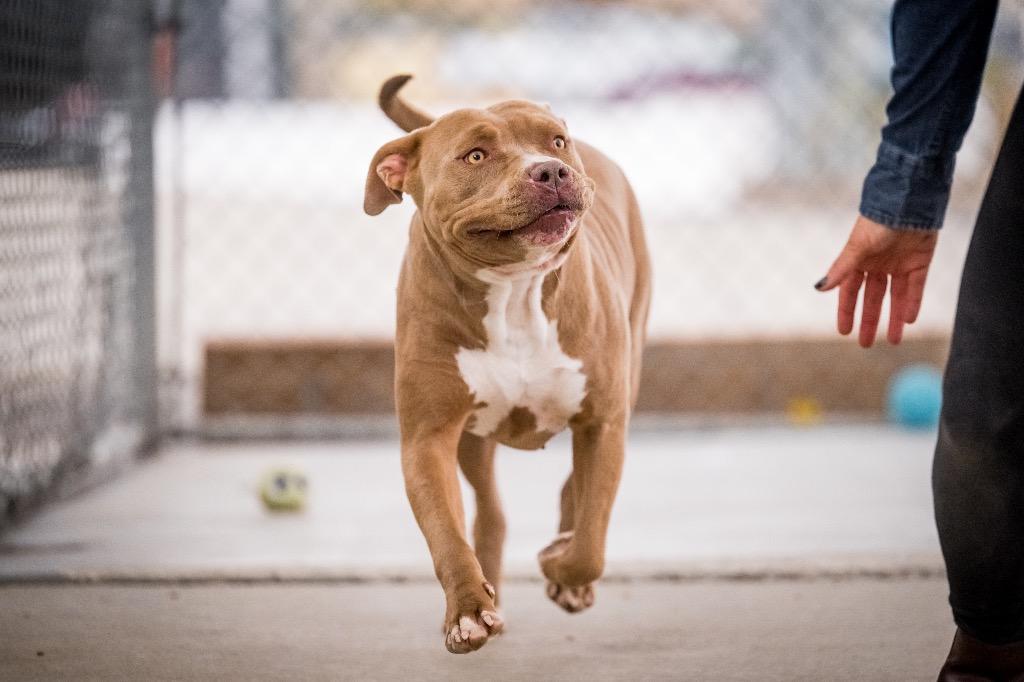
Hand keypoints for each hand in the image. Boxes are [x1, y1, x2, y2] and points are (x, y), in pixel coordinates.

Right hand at [815, 214, 937, 346]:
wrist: (909, 201)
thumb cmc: (878, 221)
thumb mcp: (857, 247)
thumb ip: (841, 269)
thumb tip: (819, 289)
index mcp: (858, 260)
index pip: (850, 292)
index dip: (847, 311)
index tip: (844, 332)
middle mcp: (877, 264)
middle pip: (872, 298)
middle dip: (869, 321)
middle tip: (865, 344)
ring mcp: (899, 264)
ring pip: (895, 297)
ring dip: (893, 318)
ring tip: (893, 341)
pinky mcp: (920, 261)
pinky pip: (916, 287)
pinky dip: (912, 303)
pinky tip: (908, 321)